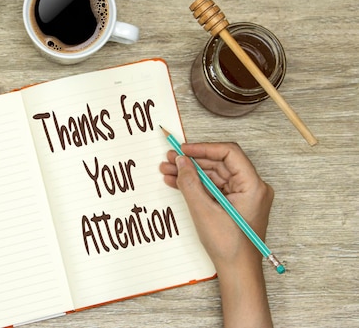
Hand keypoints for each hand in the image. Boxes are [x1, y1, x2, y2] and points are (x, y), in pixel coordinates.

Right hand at [160, 142, 273, 327]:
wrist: (237, 271)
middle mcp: (252, 187)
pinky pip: (214, 187)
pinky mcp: (235, 204)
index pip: (229, 153)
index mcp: (253, 186)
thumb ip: (190, 182)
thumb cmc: (229, 246)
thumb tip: (180, 161)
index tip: (183, 150)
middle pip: (219, 163)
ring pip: (214, 175)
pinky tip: (176, 182)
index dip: (203, 148)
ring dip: (191, 173)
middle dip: (192, 161)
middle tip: (170, 158)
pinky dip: (196, 185)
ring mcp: (244, 196)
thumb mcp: (203, 210)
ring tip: (167, 170)